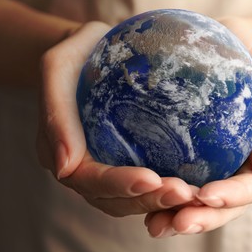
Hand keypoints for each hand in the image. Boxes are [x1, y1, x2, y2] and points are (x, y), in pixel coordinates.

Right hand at [36, 21, 195, 216]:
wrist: (92, 50)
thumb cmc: (77, 53)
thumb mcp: (59, 67)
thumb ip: (56, 112)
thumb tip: (65, 168)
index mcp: (59, 151)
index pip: (89, 180)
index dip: (119, 184)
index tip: (152, 179)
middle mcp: (80, 167)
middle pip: (112, 199)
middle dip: (148, 200)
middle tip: (184, 194)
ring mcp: (102, 167)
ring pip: (129, 200)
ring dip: (160, 201)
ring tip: (194, 194)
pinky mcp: (123, 160)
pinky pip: (142, 184)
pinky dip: (164, 189)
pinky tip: (194, 185)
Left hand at [144, 17, 251, 237]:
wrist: (220, 39)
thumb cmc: (246, 51)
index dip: (232, 196)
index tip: (205, 195)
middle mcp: (240, 163)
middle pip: (226, 203)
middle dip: (203, 217)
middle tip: (174, 223)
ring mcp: (215, 163)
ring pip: (201, 201)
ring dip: (180, 216)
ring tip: (154, 225)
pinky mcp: (191, 156)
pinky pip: (180, 182)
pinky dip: (164, 198)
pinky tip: (145, 207)